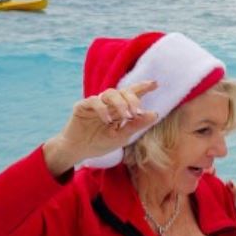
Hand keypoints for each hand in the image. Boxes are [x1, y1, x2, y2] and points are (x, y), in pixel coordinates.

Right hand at [43, 80, 159, 173]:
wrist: (80, 151)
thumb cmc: (101, 143)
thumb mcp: (122, 136)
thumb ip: (137, 125)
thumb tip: (155, 114)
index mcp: (119, 109)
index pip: (132, 94)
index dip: (143, 87)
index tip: (155, 83)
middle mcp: (108, 103)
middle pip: (123, 92)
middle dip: (133, 100)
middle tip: (138, 113)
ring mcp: (95, 104)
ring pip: (109, 93)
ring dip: (120, 104)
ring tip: (126, 116)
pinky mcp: (82, 106)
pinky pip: (93, 101)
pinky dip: (103, 109)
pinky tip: (108, 120)